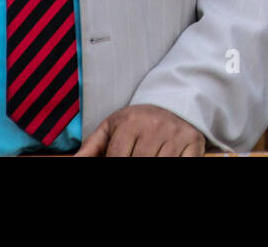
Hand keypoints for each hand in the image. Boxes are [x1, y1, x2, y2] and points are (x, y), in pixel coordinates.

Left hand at [73, 104, 205, 156]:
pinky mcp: (194, 142)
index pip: (118, 159)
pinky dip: (175, 165)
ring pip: (161, 165)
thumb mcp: (112, 127)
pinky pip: (184, 164)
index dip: (115, 165)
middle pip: (140, 163)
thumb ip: (91, 148)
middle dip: (135, 166)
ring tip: (148, 158)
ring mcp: (176, 135)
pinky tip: (164, 159)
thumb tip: (73, 162)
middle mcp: (154, 126)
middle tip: (135, 158)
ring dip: (154, 165)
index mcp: (130, 123)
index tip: (116, 163)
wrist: (175, 100)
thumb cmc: (138, 121)